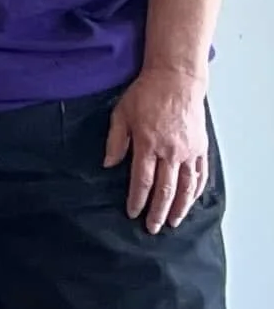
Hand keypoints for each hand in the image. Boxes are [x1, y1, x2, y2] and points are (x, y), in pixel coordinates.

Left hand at [105, 64, 209, 232]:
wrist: (176, 80)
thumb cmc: (146, 94)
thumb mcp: (122, 113)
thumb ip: (115, 140)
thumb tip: (108, 163)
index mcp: (147, 143)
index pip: (142, 180)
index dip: (137, 200)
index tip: (132, 213)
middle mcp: (170, 151)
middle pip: (165, 190)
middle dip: (158, 212)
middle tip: (153, 228)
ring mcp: (188, 151)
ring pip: (186, 188)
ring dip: (179, 208)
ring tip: (173, 222)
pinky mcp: (201, 148)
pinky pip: (200, 175)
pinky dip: (196, 192)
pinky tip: (191, 201)